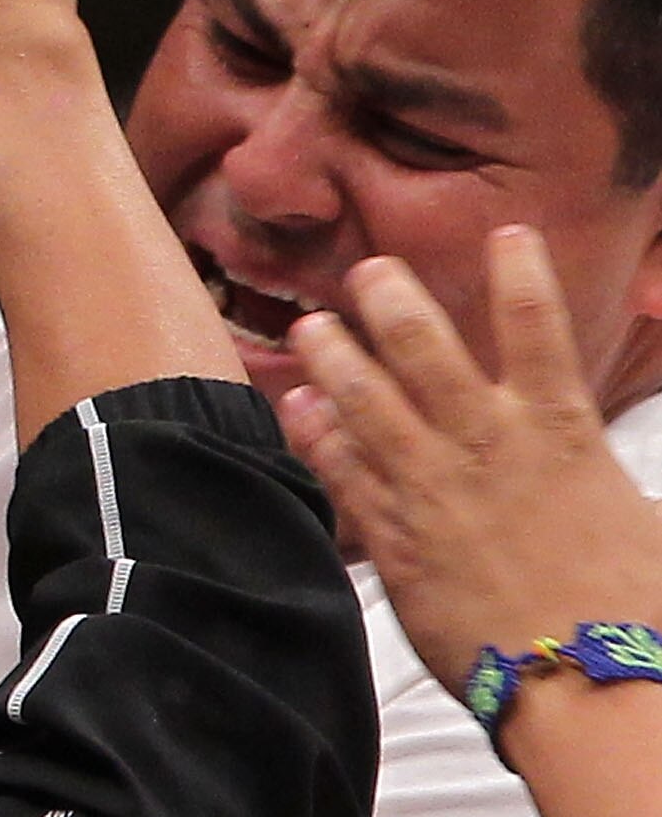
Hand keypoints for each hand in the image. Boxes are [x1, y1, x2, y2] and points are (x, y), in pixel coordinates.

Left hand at [283, 229, 661, 693]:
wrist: (592, 694)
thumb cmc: (640, 615)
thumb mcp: (650, 525)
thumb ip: (620, 475)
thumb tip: (648, 473)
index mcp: (559, 432)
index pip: (537, 326)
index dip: (520, 270)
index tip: (507, 230)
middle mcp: (486, 444)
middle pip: (423, 345)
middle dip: (391, 297)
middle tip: (369, 270)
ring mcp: (432, 488)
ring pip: (363, 397)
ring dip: (333, 354)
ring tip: (309, 325)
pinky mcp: (395, 539)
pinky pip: (342, 473)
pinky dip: (316, 434)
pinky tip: (298, 407)